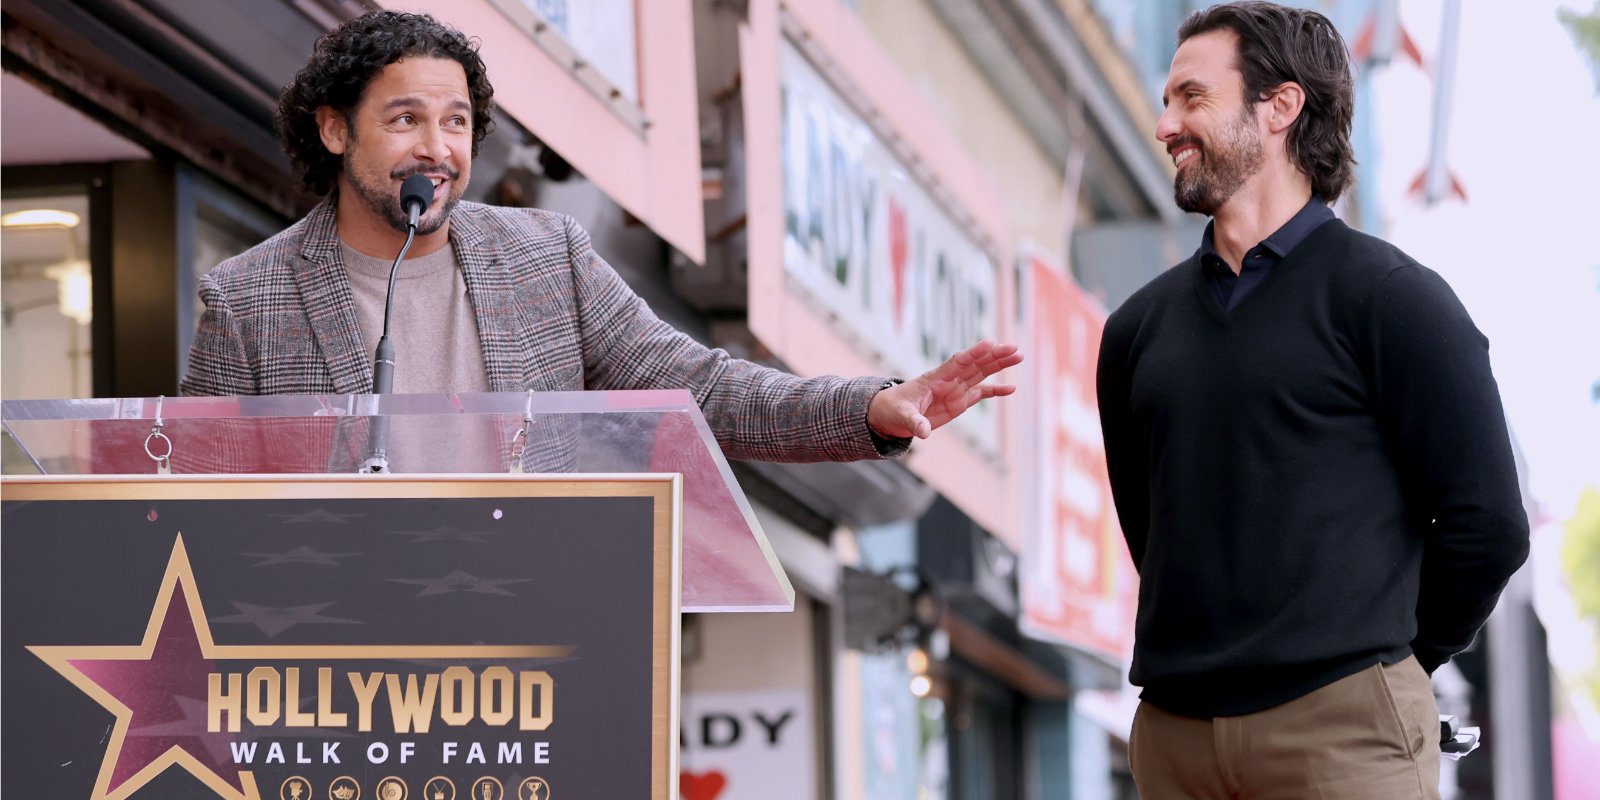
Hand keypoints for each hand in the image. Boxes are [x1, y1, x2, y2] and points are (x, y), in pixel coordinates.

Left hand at [867, 340, 1021, 438]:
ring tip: (1018, 356)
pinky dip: (995, 391)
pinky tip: (1012, 388)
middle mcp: (949, 380)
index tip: (989, 343)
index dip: (973, 353)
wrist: (892, 415)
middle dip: (994, 355)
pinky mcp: (960, 401)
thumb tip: (922, 432)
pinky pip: (981, 393)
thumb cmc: (894, 410)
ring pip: (981, 373)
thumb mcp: (901, 416)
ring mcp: (956, 389)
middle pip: (975, 364)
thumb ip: (914, 422)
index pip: (957, 362)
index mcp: (935, 378)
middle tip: (1014, 348)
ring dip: (999, 364)